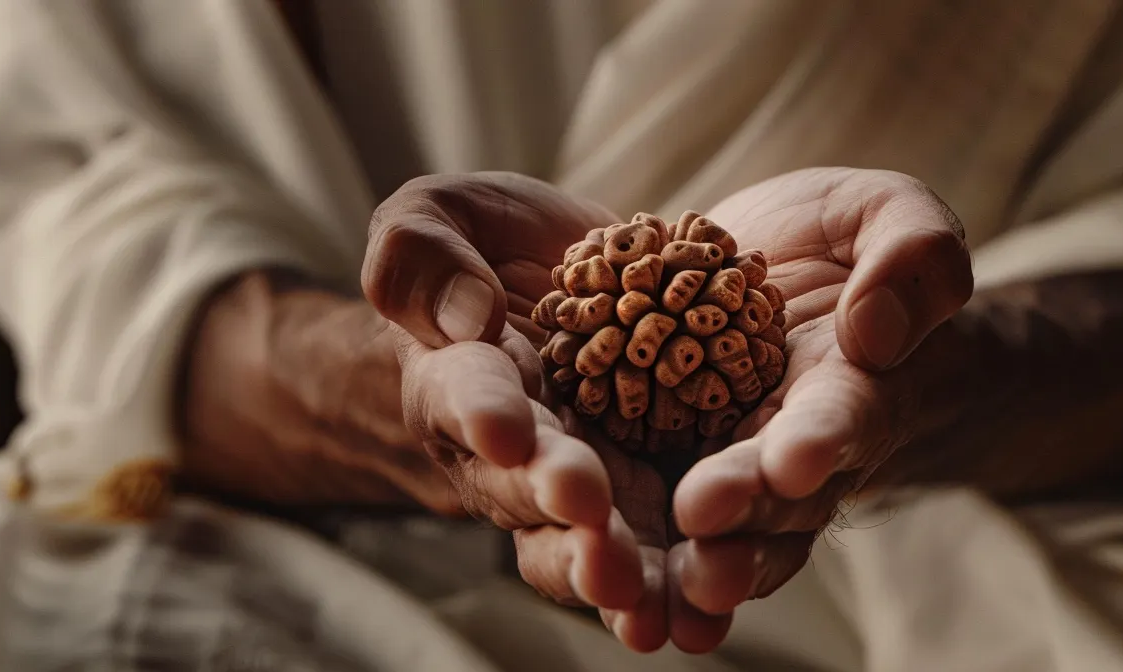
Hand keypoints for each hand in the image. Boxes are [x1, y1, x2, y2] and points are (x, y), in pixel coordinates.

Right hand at [363, 173, 683, 651]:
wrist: (562, 288)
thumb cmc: (484, 253)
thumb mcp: (440, 215)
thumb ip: (421, 248)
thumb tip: (467, 315)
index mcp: (458, 378)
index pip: (461, 394)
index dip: (481, 413)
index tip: (506, 429)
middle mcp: (514, 453)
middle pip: (527, 489)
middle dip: (557, 502)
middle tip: (589, 511)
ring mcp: (584, 485)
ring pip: (588, 543)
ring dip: (612, 570)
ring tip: (641, 590)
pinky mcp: (651, 499)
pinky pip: (661, 553)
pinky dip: (676, 589)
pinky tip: (702, 618)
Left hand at [665, 170, 1122, 646]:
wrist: (779, 273)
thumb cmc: (849, 245)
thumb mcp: (893, 215)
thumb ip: (913, 254)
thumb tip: (874, 329)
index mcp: (852, 387)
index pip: (843, 416)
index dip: (821, 437)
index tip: (797, 457)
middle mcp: (790, 447)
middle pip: (776, 496)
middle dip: (742, 507)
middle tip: (702, 516)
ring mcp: (726, 467)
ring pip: (720, 532)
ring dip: (692, 562)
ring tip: (660, 585)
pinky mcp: (661, 464)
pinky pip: (648, 519)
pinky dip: (631, 555)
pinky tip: (593, 580)